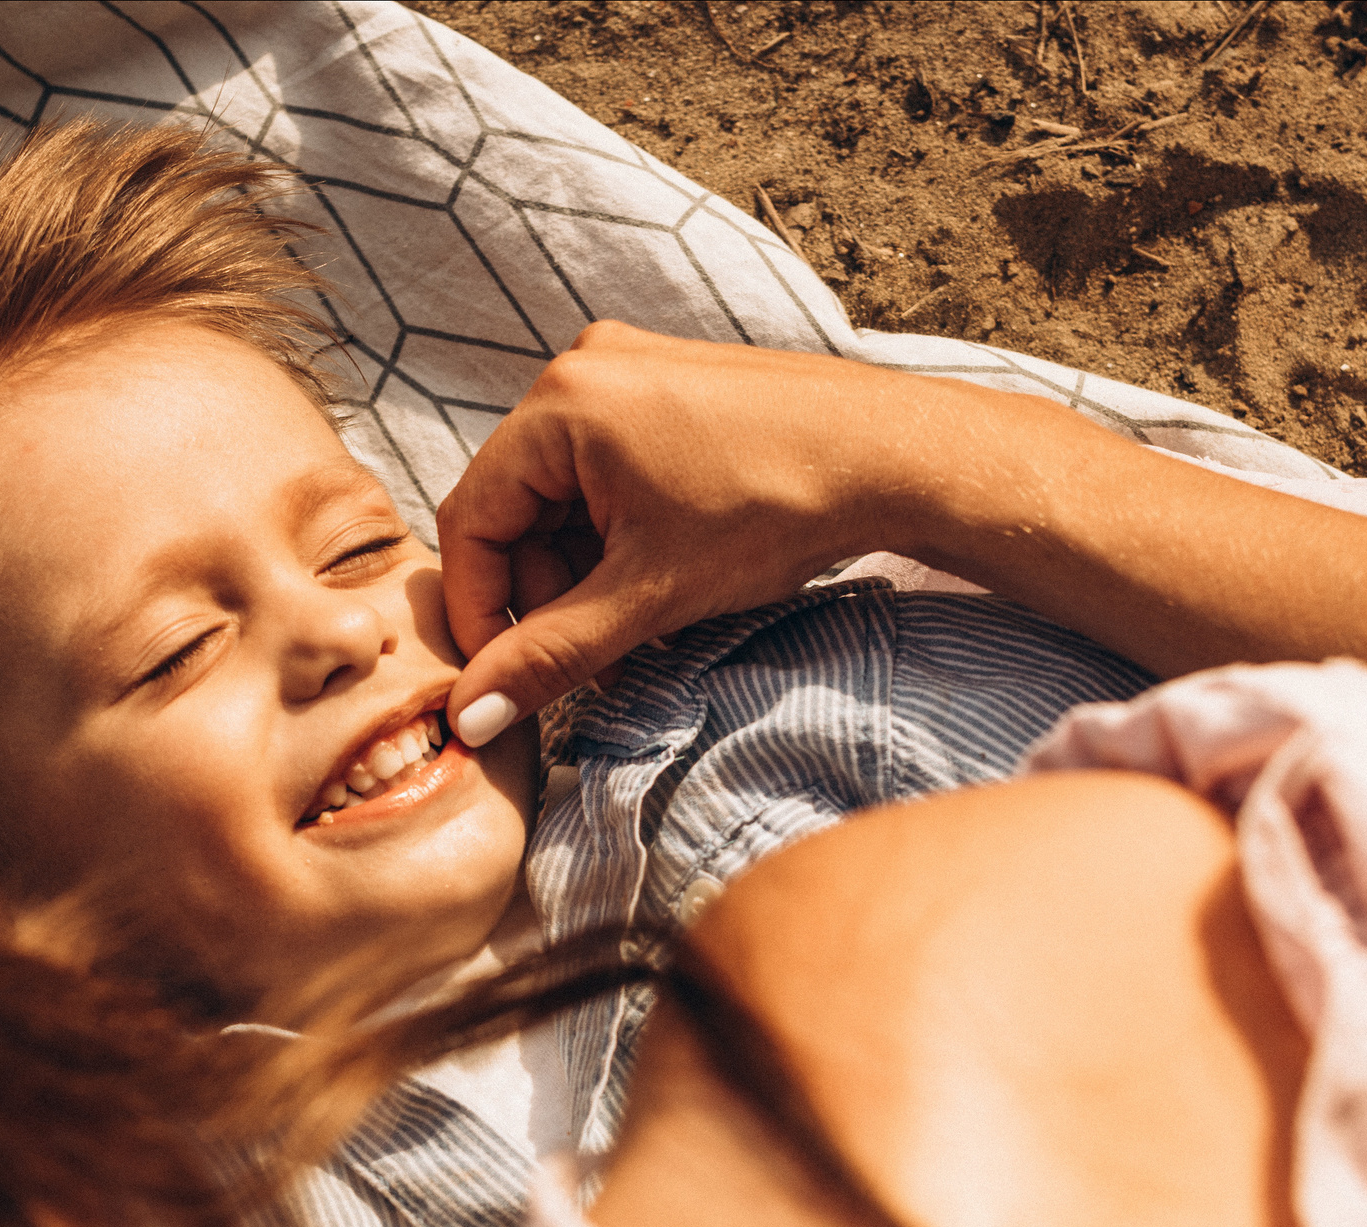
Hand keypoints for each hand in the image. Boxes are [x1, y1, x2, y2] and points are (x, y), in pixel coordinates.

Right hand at [436, 322, 935, 744]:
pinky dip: (621, 538)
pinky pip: (609, 473)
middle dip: (546, 598)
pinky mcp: (671, 387)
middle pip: (517, 509)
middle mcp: (583, 370)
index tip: (503, 677)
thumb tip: (469, 717)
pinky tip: (664, 585)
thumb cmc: (777, 508)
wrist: (898, 456)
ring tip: (640, 634)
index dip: (480, 610)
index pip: (471, 519)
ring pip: (565, 498)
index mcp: (560, 404)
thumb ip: (551, 654)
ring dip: (586, 576)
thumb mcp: (650, 596)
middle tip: (593, 665)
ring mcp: (630, 372)